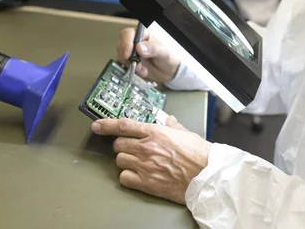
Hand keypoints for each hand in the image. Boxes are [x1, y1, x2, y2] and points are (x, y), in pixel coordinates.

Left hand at [91, 116, 210, 204]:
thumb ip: (174, 126)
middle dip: (122, 145)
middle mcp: (147, 148)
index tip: (97, 125)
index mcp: (156, 132)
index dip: (107, 124)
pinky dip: (127, 176)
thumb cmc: (200, 155)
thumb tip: (169, 121)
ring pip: (120, 160)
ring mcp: (145, 166)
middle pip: (118, 144)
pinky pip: (124, 177)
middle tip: (130, 147)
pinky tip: (136, 174)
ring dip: (125, 160)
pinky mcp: (146, 183)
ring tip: (137, 161)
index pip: (124, 125)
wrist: (207, 176)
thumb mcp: (187, 133)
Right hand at [116, 27, 180, 83]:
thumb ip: (153, 48)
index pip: (128, 34)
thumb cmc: (168, 58)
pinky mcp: (130, 62)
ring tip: (142, 69)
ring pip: (121, 56)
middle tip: (136, 64)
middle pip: (121, 45)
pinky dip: (131, 70)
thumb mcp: (163, 52)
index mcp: (143, 34)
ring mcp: (131, 52)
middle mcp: (135, 42)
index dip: (126, 43)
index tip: (128, 55)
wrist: (169, 72)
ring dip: (130, 65)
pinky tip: (141, 71)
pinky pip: (124, 65)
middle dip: (127, 57)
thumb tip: (139, 47)